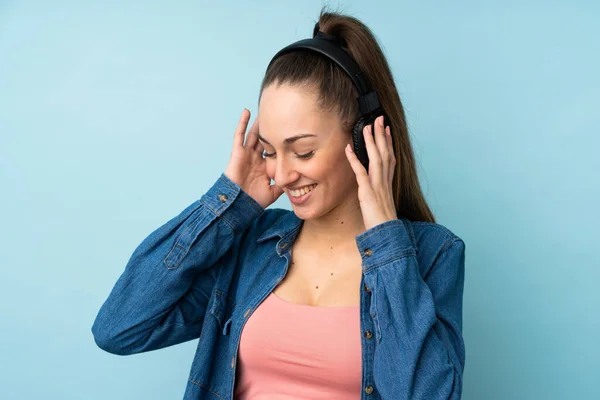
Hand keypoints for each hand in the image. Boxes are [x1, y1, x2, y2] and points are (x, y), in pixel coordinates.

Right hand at [224, 109, 283, 208]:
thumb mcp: (274, 191)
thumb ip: (284, 184)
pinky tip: (247, 112)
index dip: (281, 141)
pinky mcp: (237, 152)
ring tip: (266, 109)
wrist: (239, 204)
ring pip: (254, 134)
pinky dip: (242, 123)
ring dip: (259, 123)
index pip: (274, 149)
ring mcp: (246, 154)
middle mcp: (256, 158)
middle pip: (265, 139)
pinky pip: (239, 135)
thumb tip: (298, 177)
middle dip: (271, 129)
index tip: (291, 131)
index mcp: (264, 166)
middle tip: (280, 115)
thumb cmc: (254, 200)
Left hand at [345, 115, 397, 230]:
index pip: (390, 157)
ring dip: (371, 141)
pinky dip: (354, 159)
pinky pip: (360, 172)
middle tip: (379, 119)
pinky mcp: (368, 192)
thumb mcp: (381, 201)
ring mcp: (377, 185)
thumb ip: (378, 190)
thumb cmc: (382, 220)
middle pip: (384, 152)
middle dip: (381, 135)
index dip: (388, 142)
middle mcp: (384, 180)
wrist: (386, 233)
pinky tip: (348, 149)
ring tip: (366, 126)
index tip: (387, 129)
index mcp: (388, 182)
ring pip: (375, 158)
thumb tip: (372, 184)